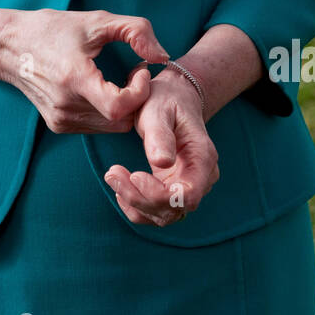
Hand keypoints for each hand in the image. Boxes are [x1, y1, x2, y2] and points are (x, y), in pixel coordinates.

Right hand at [0, 8, 169, 134]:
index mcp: (74, 78)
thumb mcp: (97, 20)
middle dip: (137, 99)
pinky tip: (101, 88)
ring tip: (118, 79)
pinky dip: (107, 112)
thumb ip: (136, 31)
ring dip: (123, 107)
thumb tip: (161, 56)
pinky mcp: (58, 125)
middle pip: (121, 120)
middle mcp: (66, 106)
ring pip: (111, 127)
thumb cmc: (52, 29)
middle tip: (134, 72)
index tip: (139, 70)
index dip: (139, 92)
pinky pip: (97, 126)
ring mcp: (61, 119)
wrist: (9, 45)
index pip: (119, 107)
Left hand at [104, 66, 219, 226]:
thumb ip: (160, 136)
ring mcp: (188, 187)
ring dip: (134, 202)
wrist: (172, 99)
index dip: (159, 195)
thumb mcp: (158, 110)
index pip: (187, 195)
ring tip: (112, 175)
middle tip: (112, 173)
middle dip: (139, 198)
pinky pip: (155, 212)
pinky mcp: (173, 190)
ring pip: (163, 216)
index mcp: (202, 158)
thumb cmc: (165, 100)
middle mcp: (201, 178)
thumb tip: (162, 162)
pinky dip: (135, 206)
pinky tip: (120, 186)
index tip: (135, 175)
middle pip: (173, 209)